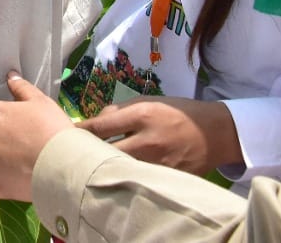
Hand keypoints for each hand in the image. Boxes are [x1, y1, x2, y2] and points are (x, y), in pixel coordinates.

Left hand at [79, 96, 240, 174]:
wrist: (214, 134)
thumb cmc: (177, 113)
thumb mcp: (148, 101)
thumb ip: (120, 110)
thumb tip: (95, 121)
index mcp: (142, 116)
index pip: (101, 126)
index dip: (81, 131)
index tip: (66, 134)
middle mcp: (148, 141)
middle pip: (105, 151)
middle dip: (88, 152)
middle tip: (73, 152)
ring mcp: (157, 164)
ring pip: (119, 169)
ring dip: (103, 166)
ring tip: (90, 164)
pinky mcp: (165, 179)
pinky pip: (136, 179)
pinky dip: (123, 176)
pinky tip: (114, 175)